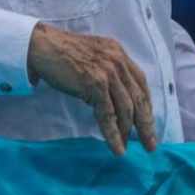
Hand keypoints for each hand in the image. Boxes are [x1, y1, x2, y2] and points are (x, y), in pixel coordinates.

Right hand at [27, 24, 156, 155]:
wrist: (44, 46)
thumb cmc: (64, 53)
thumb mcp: (95, 56)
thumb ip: (108, 70)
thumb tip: (114, 98)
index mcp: (120, 54)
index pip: (141, 82)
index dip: (146, 104)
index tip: (148, 121)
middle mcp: (118, 61)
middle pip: (139, 97)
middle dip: (146, 123)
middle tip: (151, 144)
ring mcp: (108, 72)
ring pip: (126, 108)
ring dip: (129, 132)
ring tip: (128, 148)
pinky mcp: (96, 84)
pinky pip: (108, 114)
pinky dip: (113, 133)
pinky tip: (117, 147)